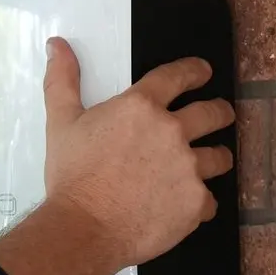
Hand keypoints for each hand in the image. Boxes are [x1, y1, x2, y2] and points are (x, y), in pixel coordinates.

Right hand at [39, 36, 233, 270]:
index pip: (178, 76)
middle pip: (213, 113)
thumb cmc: (72, 176)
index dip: (195, 71)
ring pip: (219, 157)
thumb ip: (62, 80)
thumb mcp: (61, 123)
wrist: (84, 228)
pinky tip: (186, 206)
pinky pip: (210, 199)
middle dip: (220, 112)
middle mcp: (172, 132)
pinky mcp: (195, 202)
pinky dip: (200, 202)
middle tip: (220, 115)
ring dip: (215, 158)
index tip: (203, 72)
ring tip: (208, 163)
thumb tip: (56, 46)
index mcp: (141, 107)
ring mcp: (188, 168)